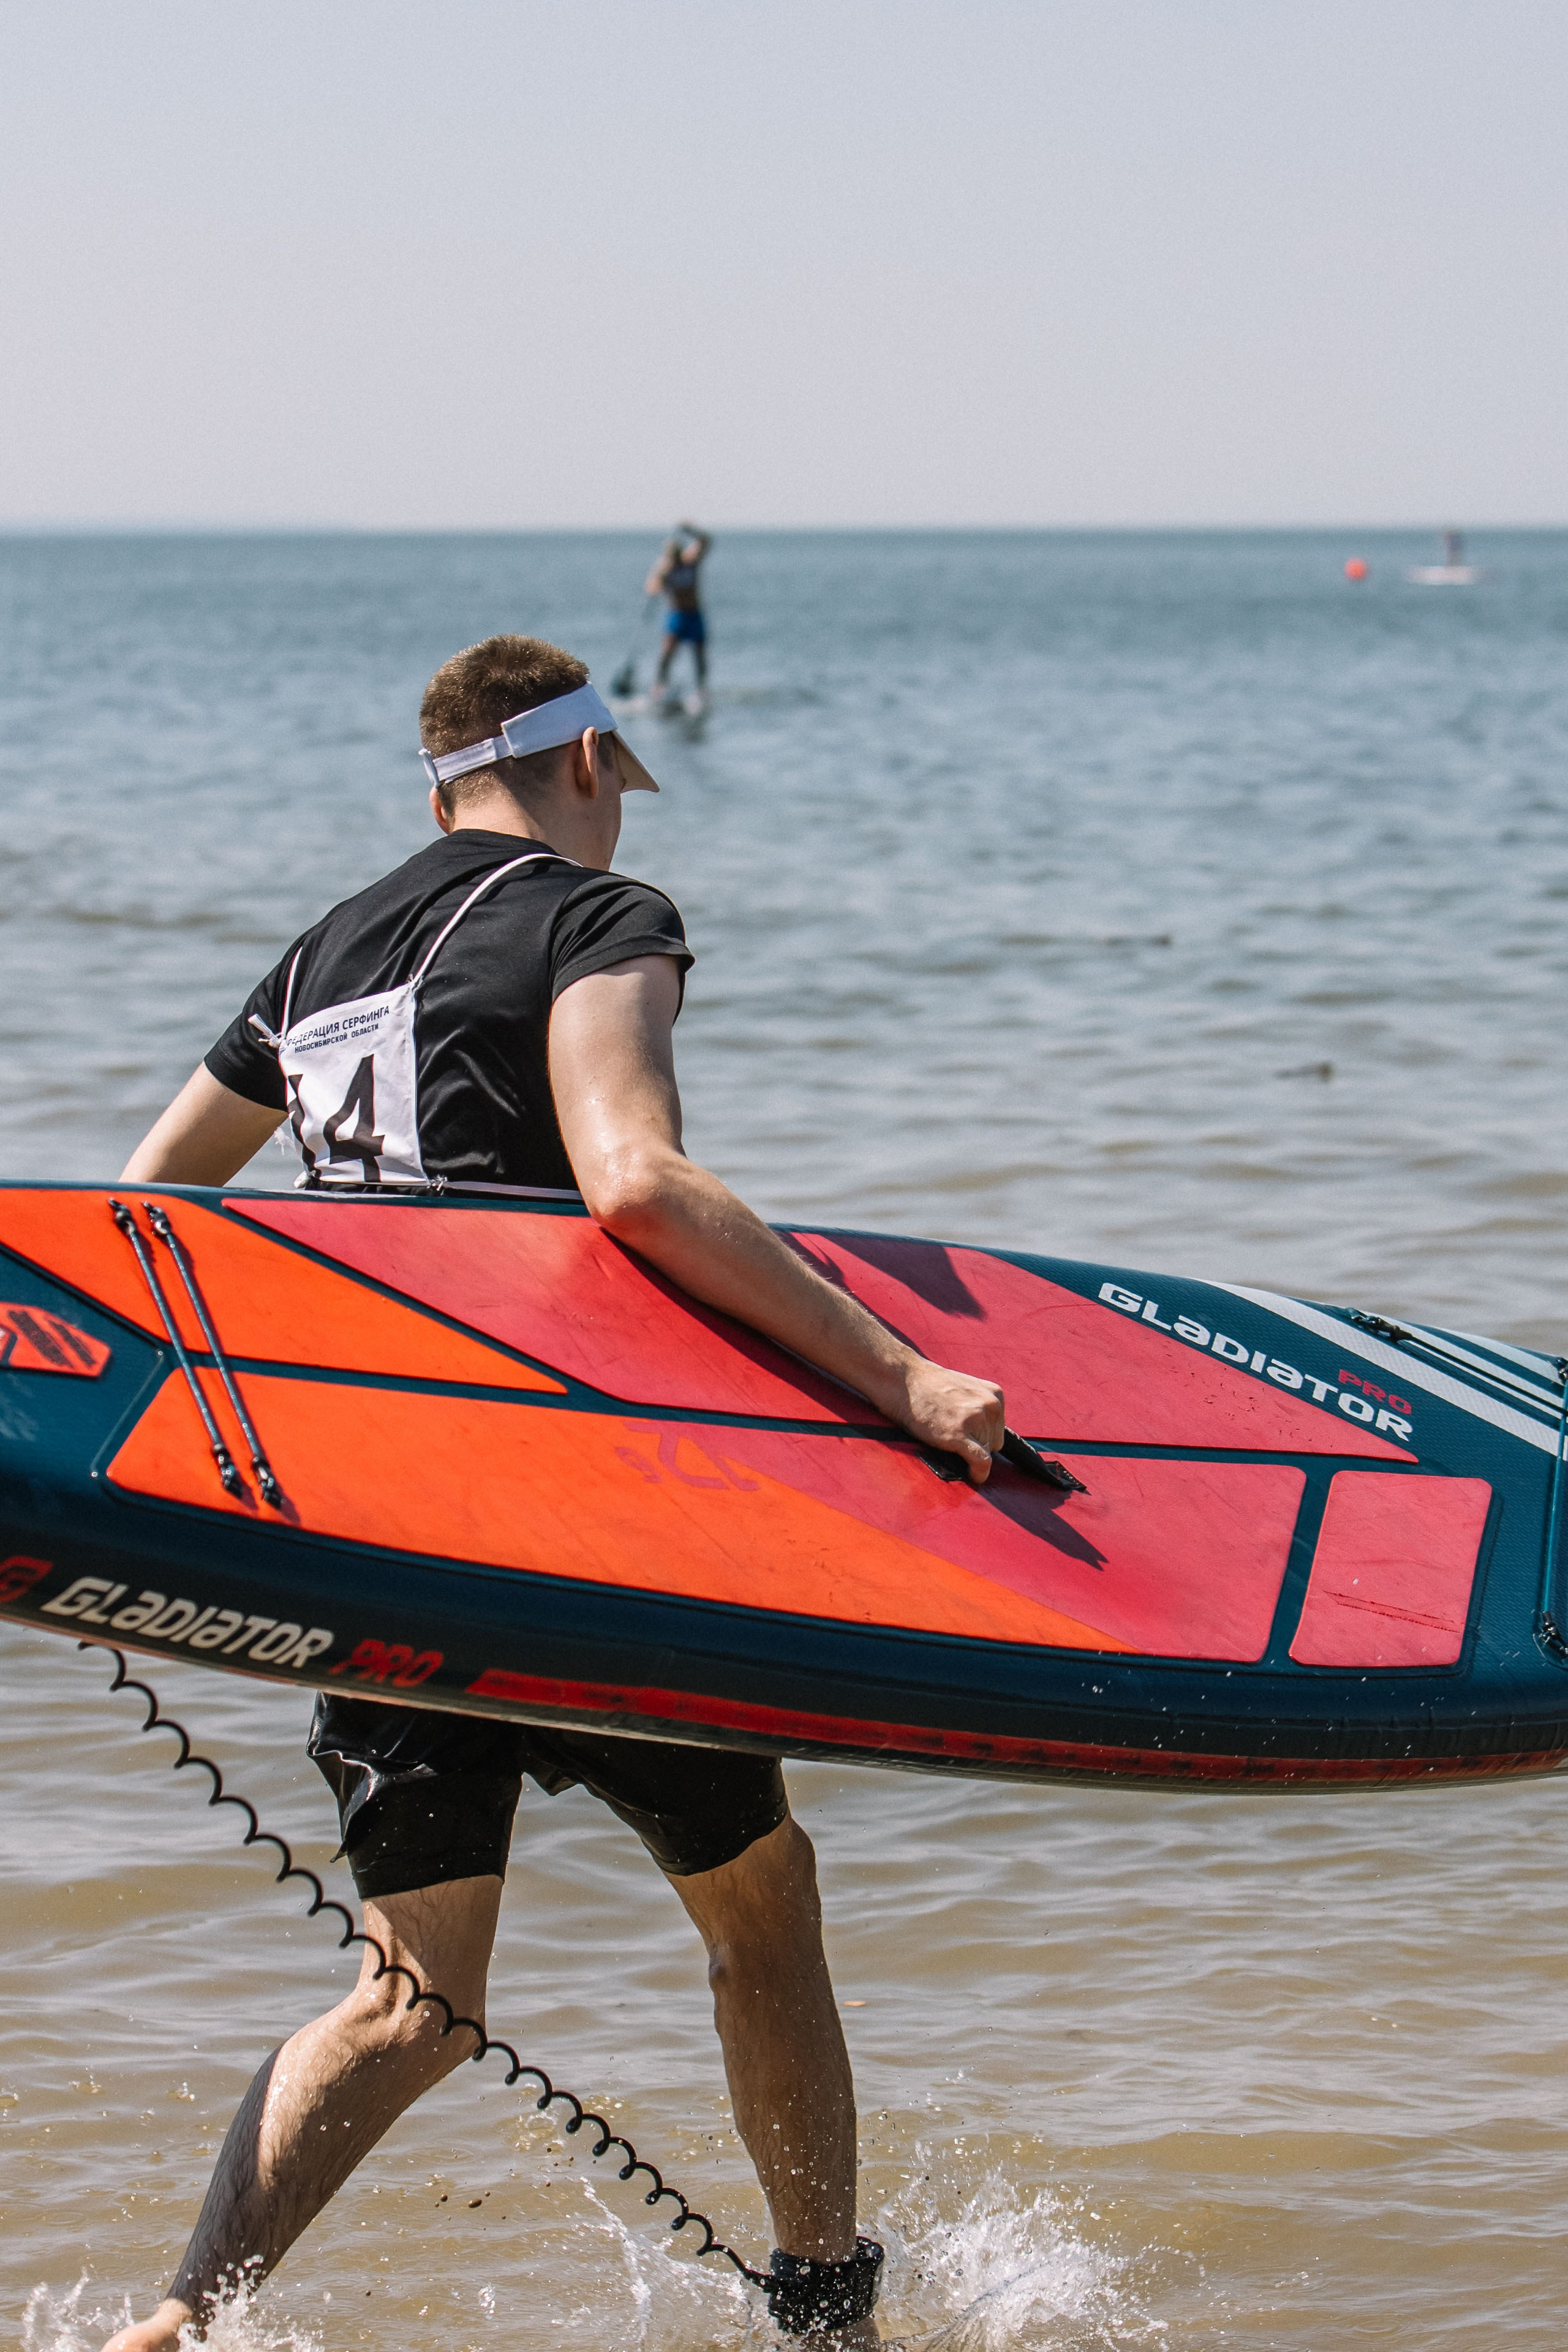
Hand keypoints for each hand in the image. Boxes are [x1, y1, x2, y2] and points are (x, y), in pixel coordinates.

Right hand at [894, 1357, 1004, 1484]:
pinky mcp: (959, 1434)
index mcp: (995, 1393)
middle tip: (951, 1434)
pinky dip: (978, 1473)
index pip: (998, 1429)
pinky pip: (980, 1462)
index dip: (981, 1436)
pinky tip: (973, 1476)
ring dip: (967, 1453)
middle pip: (994, 1443)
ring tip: (944, 1437)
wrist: (904, 1380)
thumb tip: (986, 1438)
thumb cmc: (929, 1387)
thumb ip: (979, 1407)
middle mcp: (990, 1405)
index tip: (966, 1437)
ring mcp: (976, 1419)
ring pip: (985, 1454)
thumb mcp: (966, 1389)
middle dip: (975, 1444)